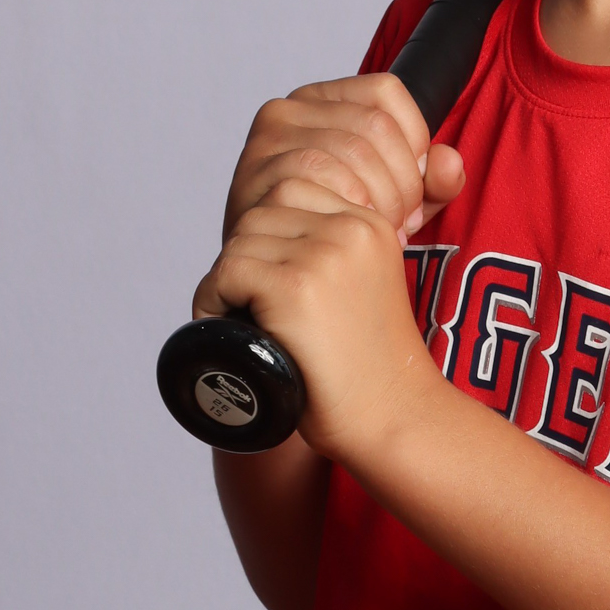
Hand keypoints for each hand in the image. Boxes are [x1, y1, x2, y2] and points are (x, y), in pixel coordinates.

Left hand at [193, 175, 443, 464]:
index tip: (268, 282)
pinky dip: (213, 299)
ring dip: (227, 279)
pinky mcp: (296, 286)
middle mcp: (350, 229)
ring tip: (236, 318)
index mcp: (370, 225)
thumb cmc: (372, 369)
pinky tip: (228, 327)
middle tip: (245, 303)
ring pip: (242, 239)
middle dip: (246, 255)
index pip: (295, 192)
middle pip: (264, 211)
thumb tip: (270, 246)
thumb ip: (336, 258)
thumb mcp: (366, 288)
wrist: (395, 417)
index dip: (269, 235)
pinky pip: (227, 271)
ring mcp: (323, 255)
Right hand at [222, 73, 465, 244]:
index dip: (415, 142)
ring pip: (351, 150)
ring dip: (378, 199)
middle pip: (375, 124)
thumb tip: (449, 162)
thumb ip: (432, 182)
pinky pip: (318, 177)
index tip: (414, 191)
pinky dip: (345, 207)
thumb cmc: (331, 230)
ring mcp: (268, 138)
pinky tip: (349, 232)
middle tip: (400, 224)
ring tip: (379, 232)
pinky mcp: (254, 171)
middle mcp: (291, 108)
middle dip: (402, 182)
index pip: (387, 93)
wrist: (274, 274)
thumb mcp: (395, 202)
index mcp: (326, 100)